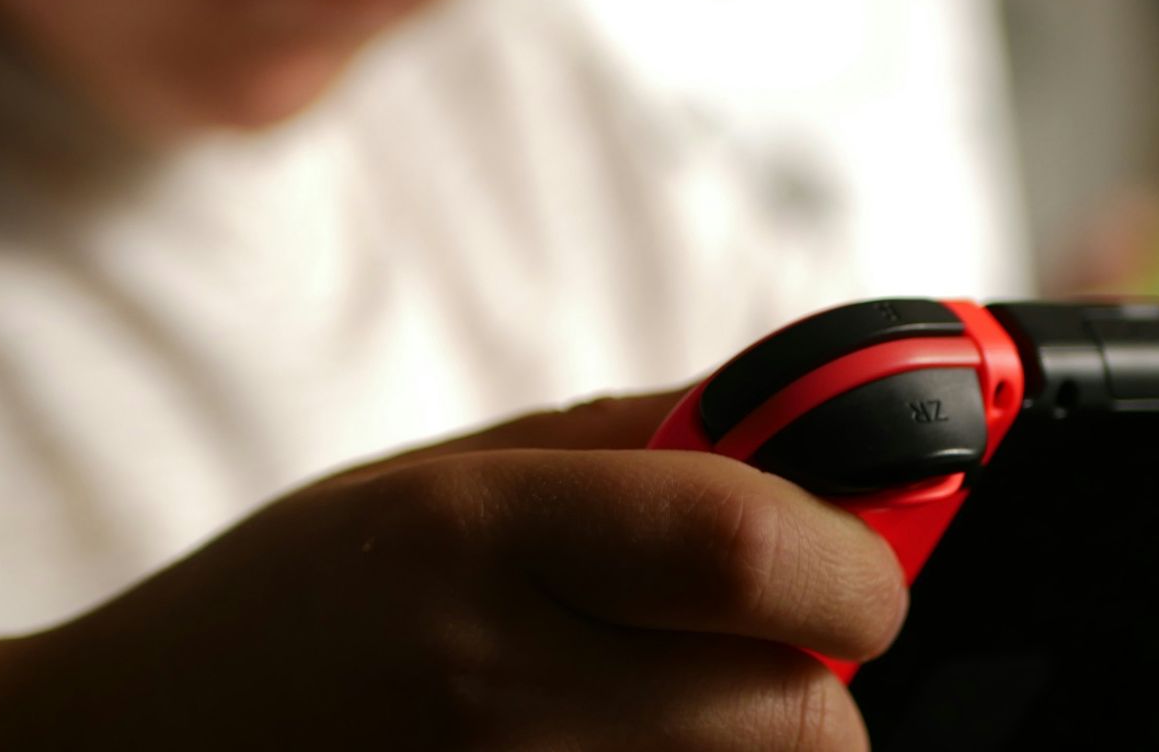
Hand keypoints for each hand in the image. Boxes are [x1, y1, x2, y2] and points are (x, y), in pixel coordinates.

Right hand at [0, 394, 907, 750]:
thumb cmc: (294, 602)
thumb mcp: (445, 476)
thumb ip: (639, 445)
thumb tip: (823, 436)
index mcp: (476, 533)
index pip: (748, 547)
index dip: (856, 563)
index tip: (865, 571)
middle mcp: (490, 685)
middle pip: (796, 722)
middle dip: (819, 690)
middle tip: (762, 660)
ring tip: (662, 714)